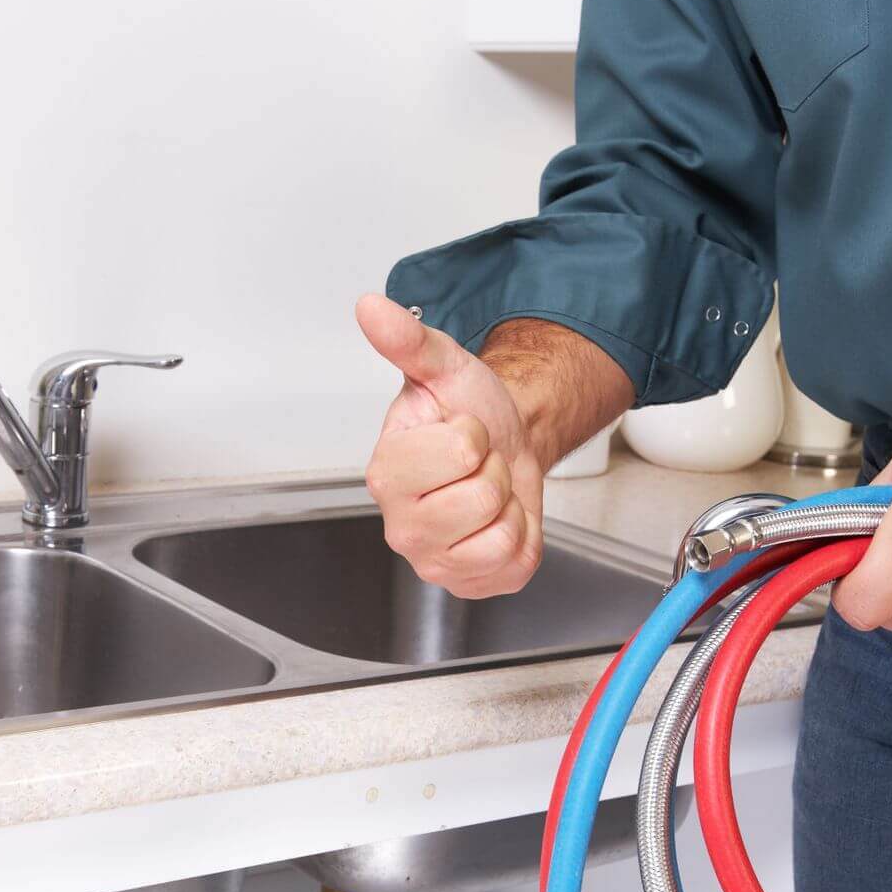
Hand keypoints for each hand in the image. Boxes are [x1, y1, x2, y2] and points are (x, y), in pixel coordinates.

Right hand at [356, 293, 544, 597]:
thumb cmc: (468, 414)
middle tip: (476, 464)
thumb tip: (371, 307)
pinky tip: (496, 521)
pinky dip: (520, 537)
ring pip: (501, 532)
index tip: (459, 432)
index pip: (460, 451)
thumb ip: (407, 340)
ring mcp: (433, 562)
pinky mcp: (470, 583)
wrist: (503, 447)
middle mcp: (400, 526)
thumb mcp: (444, 368)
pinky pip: (514, 562)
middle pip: (482, 496)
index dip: (473, 434)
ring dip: (507, 504)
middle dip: (493, 470)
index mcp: (386, 474)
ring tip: (485, 489)